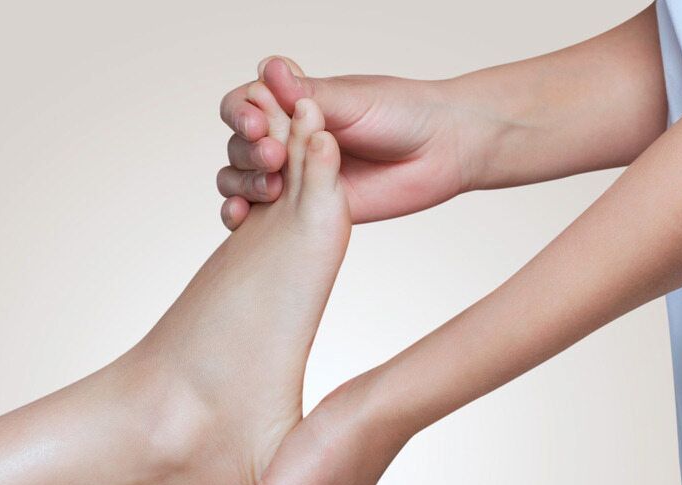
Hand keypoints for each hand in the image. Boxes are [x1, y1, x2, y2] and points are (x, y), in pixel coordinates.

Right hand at [217, 56, 480, 229]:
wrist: (442, 151)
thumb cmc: (403, 112)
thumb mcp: (353, 100)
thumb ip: (309, 94)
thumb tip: (268, 68)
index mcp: (293, 103)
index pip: (244, 104)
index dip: (241, 115)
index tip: (259, 125)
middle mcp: (286, 137)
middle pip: (238, 145)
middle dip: (248, 153)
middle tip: (276, 160)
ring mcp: (293, 175)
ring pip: (241, 178)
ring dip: (243, 183)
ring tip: (271, 189)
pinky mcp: (302, 209)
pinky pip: (260, 214)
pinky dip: (241, 214)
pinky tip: (241, 219)